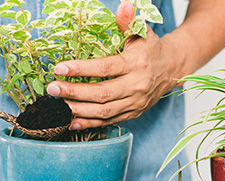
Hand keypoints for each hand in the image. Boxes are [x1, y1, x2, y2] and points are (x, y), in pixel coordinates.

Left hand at [46, 2, 184, 130]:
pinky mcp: (132, 114)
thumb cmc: (151, 49)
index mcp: (136, 64)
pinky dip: (88, 123)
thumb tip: (124, 4)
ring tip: (57, 105)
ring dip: (78, 110)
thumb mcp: (142, 32)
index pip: (105, 68)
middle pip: (102, 94)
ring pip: (103, 111)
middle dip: (74, 92)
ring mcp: (134, 103)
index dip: (81, 69)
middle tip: (53, 88)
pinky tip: (70, 121)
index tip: (60, 68)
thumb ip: (129, 21)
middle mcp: (136, 86)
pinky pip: (108, 121)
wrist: (172, 69)